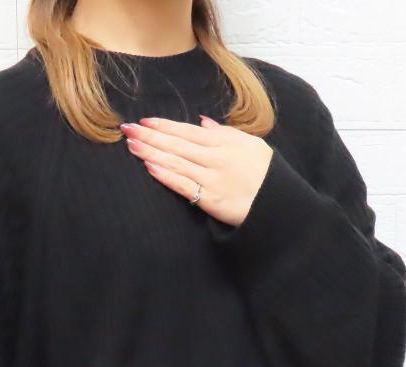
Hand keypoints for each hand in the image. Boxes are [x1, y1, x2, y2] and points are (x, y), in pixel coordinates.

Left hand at [120, 115, 273, 226]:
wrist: (278, 205)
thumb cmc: (266, 174)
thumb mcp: (251, 144)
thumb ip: (224, 133)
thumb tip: (202, 122)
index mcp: (224, 143)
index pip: (187, 131)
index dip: (164, 126)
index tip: (144, 121)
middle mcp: (215, 158)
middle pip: (176, 145)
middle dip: (150, 136)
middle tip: (127, 129)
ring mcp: (211, 179)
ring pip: (176, 163)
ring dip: (151, 153)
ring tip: (132, 146)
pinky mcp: (210, 200)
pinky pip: (184, 186)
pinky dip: (166, 176)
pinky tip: (150, 168)